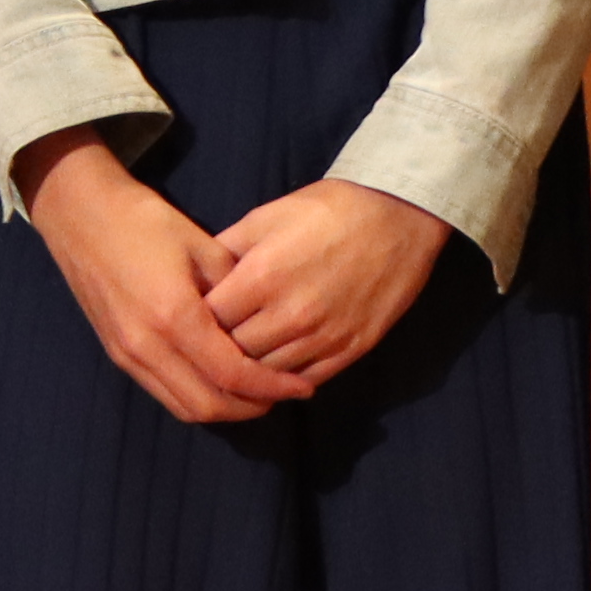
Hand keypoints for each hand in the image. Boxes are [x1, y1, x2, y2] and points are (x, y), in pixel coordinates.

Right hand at [21, 129, 307, 426]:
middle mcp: (147, 346)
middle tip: (282, 393)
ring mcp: (128, 355)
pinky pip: (164, 393)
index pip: (231, 374)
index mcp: (173, 316)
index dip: (272, 386)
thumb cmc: (143, 221)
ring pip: (183, 408)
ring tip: (255, 393)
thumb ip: (234, 290)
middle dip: (251, 407)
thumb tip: (261, 322)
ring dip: (224, 409)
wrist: (80, 215)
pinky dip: (197, 397)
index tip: (302, 387)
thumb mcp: (201, 245)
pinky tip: (218, 380)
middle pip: (208, 405)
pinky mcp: (118, 354)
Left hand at [194, 176, 453, 398]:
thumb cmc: (327, 210)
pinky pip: (305, 380)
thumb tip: (196, 279)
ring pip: (266, 375)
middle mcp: (290, 315)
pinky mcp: (350, 350)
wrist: (398, 216)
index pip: (207, 320)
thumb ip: (226, 250)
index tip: (193, 317)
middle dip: (218, 348)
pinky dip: (286, 380)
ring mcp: (323, 337)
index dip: (195, 320)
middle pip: (232, 353)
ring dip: (250, 369)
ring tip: (240, 360)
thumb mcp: (266, 216)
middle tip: (212, 342)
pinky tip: (276, 370)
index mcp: (261, 277)